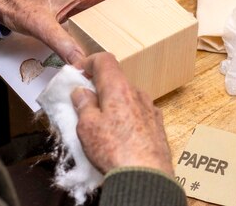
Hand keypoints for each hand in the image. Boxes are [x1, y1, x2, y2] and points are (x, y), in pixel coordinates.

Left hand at [0, 0, 142, 66]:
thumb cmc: (19, 3)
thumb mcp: (42, 25)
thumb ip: (63, 43)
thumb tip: (82, 63)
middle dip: (137, 1)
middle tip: (152, 16)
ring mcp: (78, 1)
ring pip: (109, 3)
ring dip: (124, 11)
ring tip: (139, 27)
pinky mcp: (71, 11)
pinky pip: (97, 14)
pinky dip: (108, 22)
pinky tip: (112, 37)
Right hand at [70, 52, 173, 175]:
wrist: (146, 176)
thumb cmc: (115, 150)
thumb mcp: (87, 127)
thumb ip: (83, 105)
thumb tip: (81, 92)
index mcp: (119, 88)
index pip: (104, 60)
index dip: (89, 62)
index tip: (78, 72)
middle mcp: (138, 93)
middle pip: (116, 80)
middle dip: (99, 88)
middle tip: (84, 103)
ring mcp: (150, 108)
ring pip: (127, 98)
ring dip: (113, 104)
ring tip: (101, 125)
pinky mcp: (157, 125)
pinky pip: (137, 113)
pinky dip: (126, 118)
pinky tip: (119, 136)